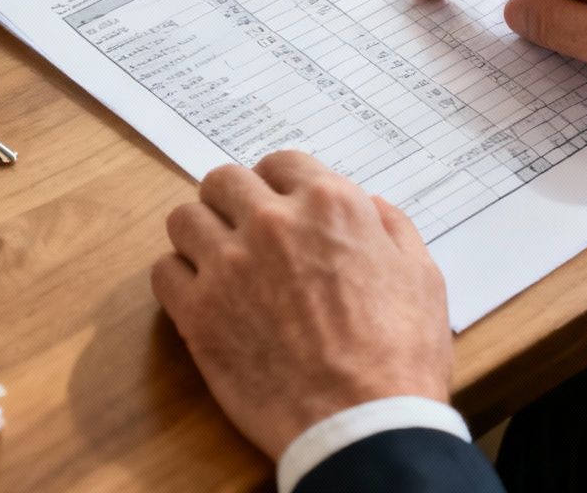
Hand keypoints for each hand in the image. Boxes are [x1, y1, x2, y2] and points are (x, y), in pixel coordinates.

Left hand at [151, 151, 453, 459]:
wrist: (363, 424)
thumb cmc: (401, 356)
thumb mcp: (423, 276)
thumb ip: (393, 228)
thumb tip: (370, 206)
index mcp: (329, 205)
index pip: (280, 162)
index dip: (278, 184)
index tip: (278, 206)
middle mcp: (272, 222)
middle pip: (223, 181)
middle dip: (232, 202)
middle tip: (242, 233)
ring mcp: (229, 265)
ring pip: (184, 219)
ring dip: (199, 235)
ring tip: (216, 262)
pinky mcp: (199, 313)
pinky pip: (164, 271)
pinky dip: (178, 279)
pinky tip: (200, 298)